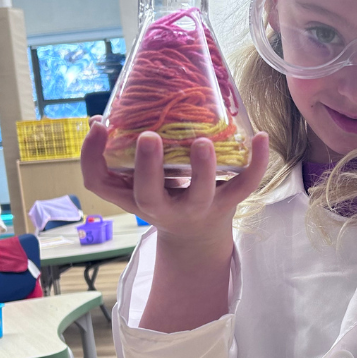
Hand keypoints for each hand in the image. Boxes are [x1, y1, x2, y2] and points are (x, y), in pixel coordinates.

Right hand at [81, 118, 269, 248]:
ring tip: (203, 141)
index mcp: (138, 200)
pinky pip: (247, 183)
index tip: (100, 126)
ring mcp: (201, 204)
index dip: (95, 157)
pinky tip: (261, 136)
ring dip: (202, 167)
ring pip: (202, 191)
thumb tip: (97, 122)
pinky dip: (257, 161)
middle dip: (149, 167)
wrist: (197, 235)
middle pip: (153, 195)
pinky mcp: (231, 200)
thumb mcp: (128, 188)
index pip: (106, 186)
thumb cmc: (159, 199)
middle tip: (149, 137)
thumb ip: (106, 159)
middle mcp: (168, 207)